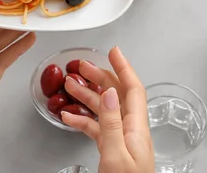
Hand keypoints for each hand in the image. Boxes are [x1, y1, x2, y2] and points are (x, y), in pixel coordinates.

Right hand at [61, 47, 153, 172]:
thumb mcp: (116, 155)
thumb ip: (112, 123)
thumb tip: (111, 92)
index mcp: (136, 128)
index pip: (133, 88)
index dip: (124, 67)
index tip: (113, 51)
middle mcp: (131, 130)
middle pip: (116, 95)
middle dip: (100, 76)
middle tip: (82, 65)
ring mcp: (121, 140)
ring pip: (104, 110)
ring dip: (87, 96)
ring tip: (70, 86)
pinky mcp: (111, 150)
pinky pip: (96, 129)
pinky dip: (82, 120)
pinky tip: (69, 117)